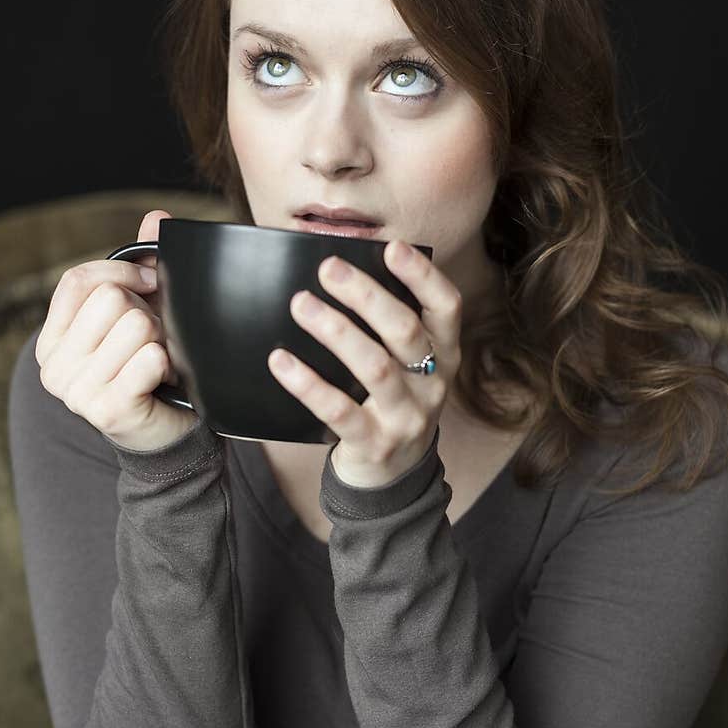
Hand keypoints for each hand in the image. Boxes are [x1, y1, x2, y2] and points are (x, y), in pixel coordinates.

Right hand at [35, 209, 197, 452]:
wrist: (166, 433)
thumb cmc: (148, 368)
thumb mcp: (140, 313)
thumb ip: (142, 266)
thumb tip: (155, 217)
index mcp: (52, 339)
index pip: (80, 280)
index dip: (123, 273)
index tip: (149, 284)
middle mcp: (53, 367)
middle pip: (110, 300)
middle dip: (146, 313)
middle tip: (153, 340)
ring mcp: (76, 392)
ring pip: (135, 326)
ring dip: (160, 340)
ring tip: (156, 362)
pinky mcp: (107, 410)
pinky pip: (150, 358)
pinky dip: (167, 364)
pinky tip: (161, 381)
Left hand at [267, 239, 461, 486]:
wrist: (392, 480)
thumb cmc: (391, 405)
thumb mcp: (409, 369)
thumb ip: (391, 329)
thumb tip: (343, 273)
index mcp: (445, 356)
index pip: (446, 307)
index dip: (422, 275)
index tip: (391, 247)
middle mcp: (433, 384)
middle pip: (405, 330)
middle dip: (366, 295)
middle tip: (327, 268)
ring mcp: (406, 417)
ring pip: (375, 367)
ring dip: (336, 331)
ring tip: (301, 304)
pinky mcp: (375, 444)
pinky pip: (339, 410)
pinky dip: (308, 384)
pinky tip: (281, 361)